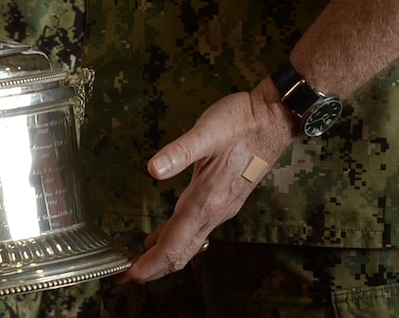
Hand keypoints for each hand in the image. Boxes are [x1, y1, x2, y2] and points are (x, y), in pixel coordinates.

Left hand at [124, 81, 295, 282]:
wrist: (274, 119)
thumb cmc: (242, 122)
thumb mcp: (206, 131)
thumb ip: (179, 152)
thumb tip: (152, 169)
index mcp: (207, 200)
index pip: (174, 244)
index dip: (148, 264)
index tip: (126, 277)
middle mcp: (215, 210)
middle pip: (181, 252)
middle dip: (152, 268)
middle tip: (124, 278)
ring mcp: (221, 207)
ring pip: (189, 242)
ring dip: (163, 255)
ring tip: (138, 262)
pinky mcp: (224, 198)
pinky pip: (195, 229)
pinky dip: (175, 238)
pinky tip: (161, 235)